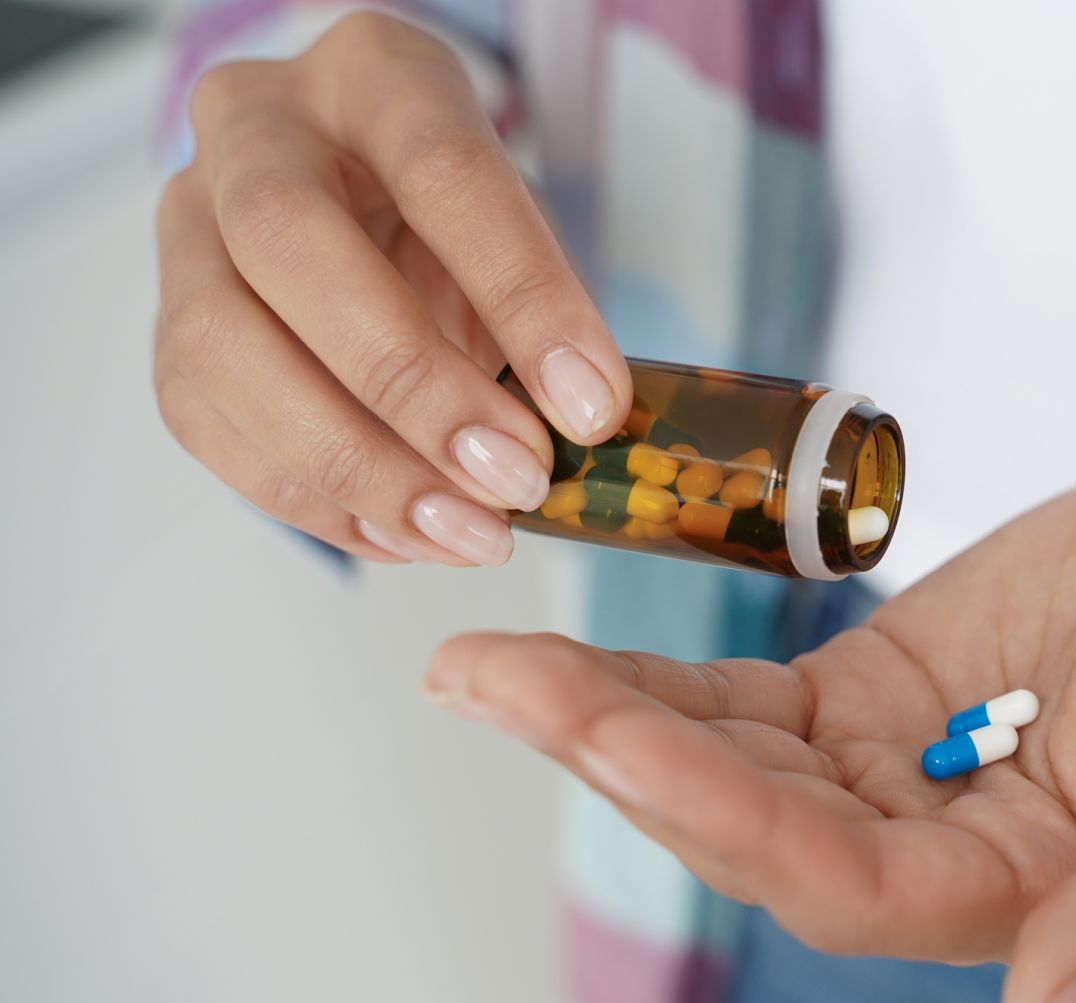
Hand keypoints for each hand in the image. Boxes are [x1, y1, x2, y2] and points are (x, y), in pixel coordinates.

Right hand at [153, 13, 630, 565]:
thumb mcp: (519, 229)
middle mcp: (254, 130)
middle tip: (512, 476)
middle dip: (412, 385)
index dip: (523, 296)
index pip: (441, 171)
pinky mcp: (168, 325)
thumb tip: (576, 426)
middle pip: (293, 245)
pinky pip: (210, 425)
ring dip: (357, 465)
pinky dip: (316, 500)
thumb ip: (538, 310)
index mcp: (372, 76)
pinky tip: (407, 535)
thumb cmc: (455, 218)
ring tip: (467, 532)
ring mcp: (188, 224)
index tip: (590, 404)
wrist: (364, 204)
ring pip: (223, 346)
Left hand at [425, 464, 1075, 1002]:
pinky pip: (744, 700)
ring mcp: (889, 771)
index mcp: (1018, 887)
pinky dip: (657, 677)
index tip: (613, 732)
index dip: (722, 812)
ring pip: (721, 760)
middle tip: (485, 680)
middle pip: (743, 820)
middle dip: (612, 750)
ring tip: (476, 667)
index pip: (839, 880)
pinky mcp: (867, 697)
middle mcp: (932, 847)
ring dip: (600, 714)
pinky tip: (565, 657)